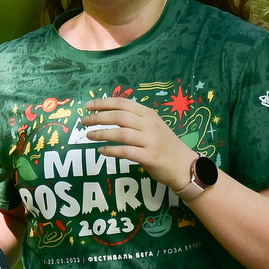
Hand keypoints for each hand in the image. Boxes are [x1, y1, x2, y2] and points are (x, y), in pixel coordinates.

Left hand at [84, 97, 200, 192]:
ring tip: (89, 136)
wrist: (184, 165)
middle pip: (119, 117)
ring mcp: (150, 141)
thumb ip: (136, 119)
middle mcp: (149, 125)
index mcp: (149, 114)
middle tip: (84, 121)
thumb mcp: (154, 126)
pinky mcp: (149, 157)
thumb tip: (110, 113)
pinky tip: (102, 151)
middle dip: (98, 118)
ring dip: (102, 134)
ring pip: (121, 134)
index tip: (88, 106)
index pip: (123, 103)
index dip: (103, 103)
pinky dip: (111, 151)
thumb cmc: (165, 145)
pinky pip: (125, 152)